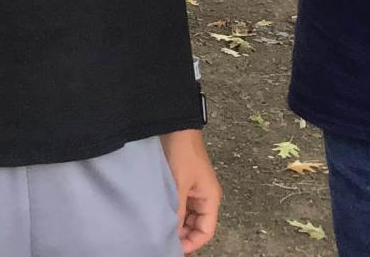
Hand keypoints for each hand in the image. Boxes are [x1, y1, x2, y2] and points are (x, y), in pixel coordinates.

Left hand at [160, 129, 220, 252]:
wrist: (174, 125)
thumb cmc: (182, 151)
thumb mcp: (179, 185)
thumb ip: (177, 211)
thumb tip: (172, 234)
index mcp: (210, 198)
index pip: (206, 231)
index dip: (192, 243)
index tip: (174, 248)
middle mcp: (203, 196)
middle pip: (197, 226)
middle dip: (183, 235)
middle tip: (163, 240)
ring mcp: (192, 189)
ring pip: (187, 217)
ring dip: (176, 224)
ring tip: (159, 229)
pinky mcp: (181, 183)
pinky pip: (179, 205)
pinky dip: (171, 212)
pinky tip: (159, 215)